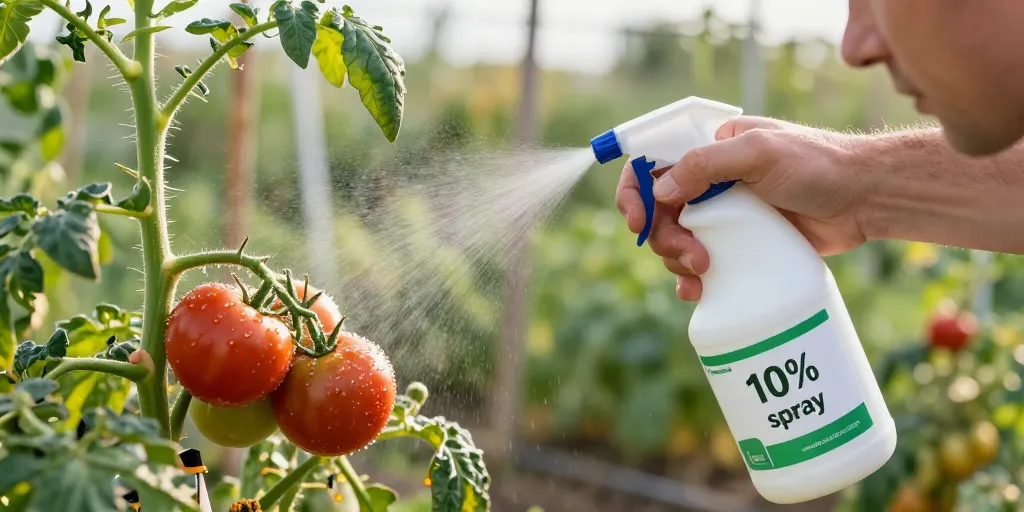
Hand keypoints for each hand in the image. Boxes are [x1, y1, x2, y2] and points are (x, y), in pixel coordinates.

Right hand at [616, 116, 872, 300]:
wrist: (865, 199)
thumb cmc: (818, 164)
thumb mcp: (760, 153)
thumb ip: (706, 165)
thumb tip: (659, 192)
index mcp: (708, 150)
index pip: (651, 165)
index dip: (634, 193)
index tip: (636, 221)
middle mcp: (710, 181)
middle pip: (658, 212)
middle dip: (663, 237)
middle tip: (689, 256)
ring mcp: (723, 215)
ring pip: (676, 240)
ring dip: (676, 260)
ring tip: (703, 271)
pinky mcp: (739, 245)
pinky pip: (700, 263)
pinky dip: (690, 279)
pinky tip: (696, 291)